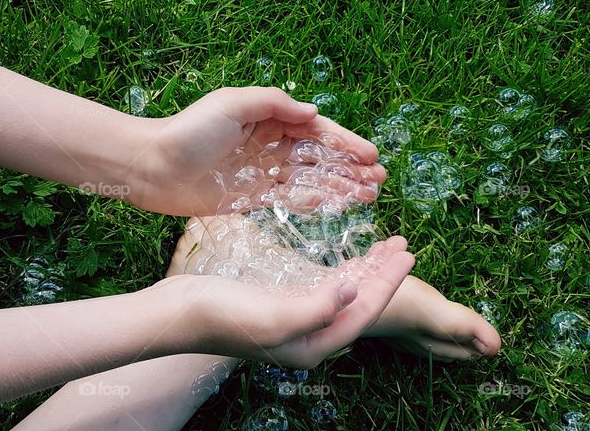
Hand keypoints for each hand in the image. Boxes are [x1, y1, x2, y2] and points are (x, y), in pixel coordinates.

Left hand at [130, 87, 386, 215]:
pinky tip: (339, 205)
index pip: (315, 129)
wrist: (152, 168)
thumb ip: (274, 104)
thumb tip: (312, 112)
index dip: (345, 142)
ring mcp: (262, 172)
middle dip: (350, 166)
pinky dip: (316, 201)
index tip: (370, 155)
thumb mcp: (232, 103)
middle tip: (379, 180)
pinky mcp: (252, 198)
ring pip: (310, 179)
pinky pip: (291, 199)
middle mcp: (268, 144)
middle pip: (319, 156)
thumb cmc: (188, 131)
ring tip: (370, 195)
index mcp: (266, 117)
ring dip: (340, 186)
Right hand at [156, 236, 413, 368]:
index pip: (364, 311)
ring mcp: (296, 322)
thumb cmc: (224, 314)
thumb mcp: (276, 313)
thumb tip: (352, 290)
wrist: (181, 313)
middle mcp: (310, 337)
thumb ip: (319, 306)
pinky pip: (324, 288)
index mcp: (314, 344)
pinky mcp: (282, 305)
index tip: (408, 254)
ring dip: (368, 270)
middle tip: (404, 244)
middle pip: (360, 303)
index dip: (389, 282)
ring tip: (387, 246)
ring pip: (345, 294)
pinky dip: (342, 272)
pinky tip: (351, 261)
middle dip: (384, 274)